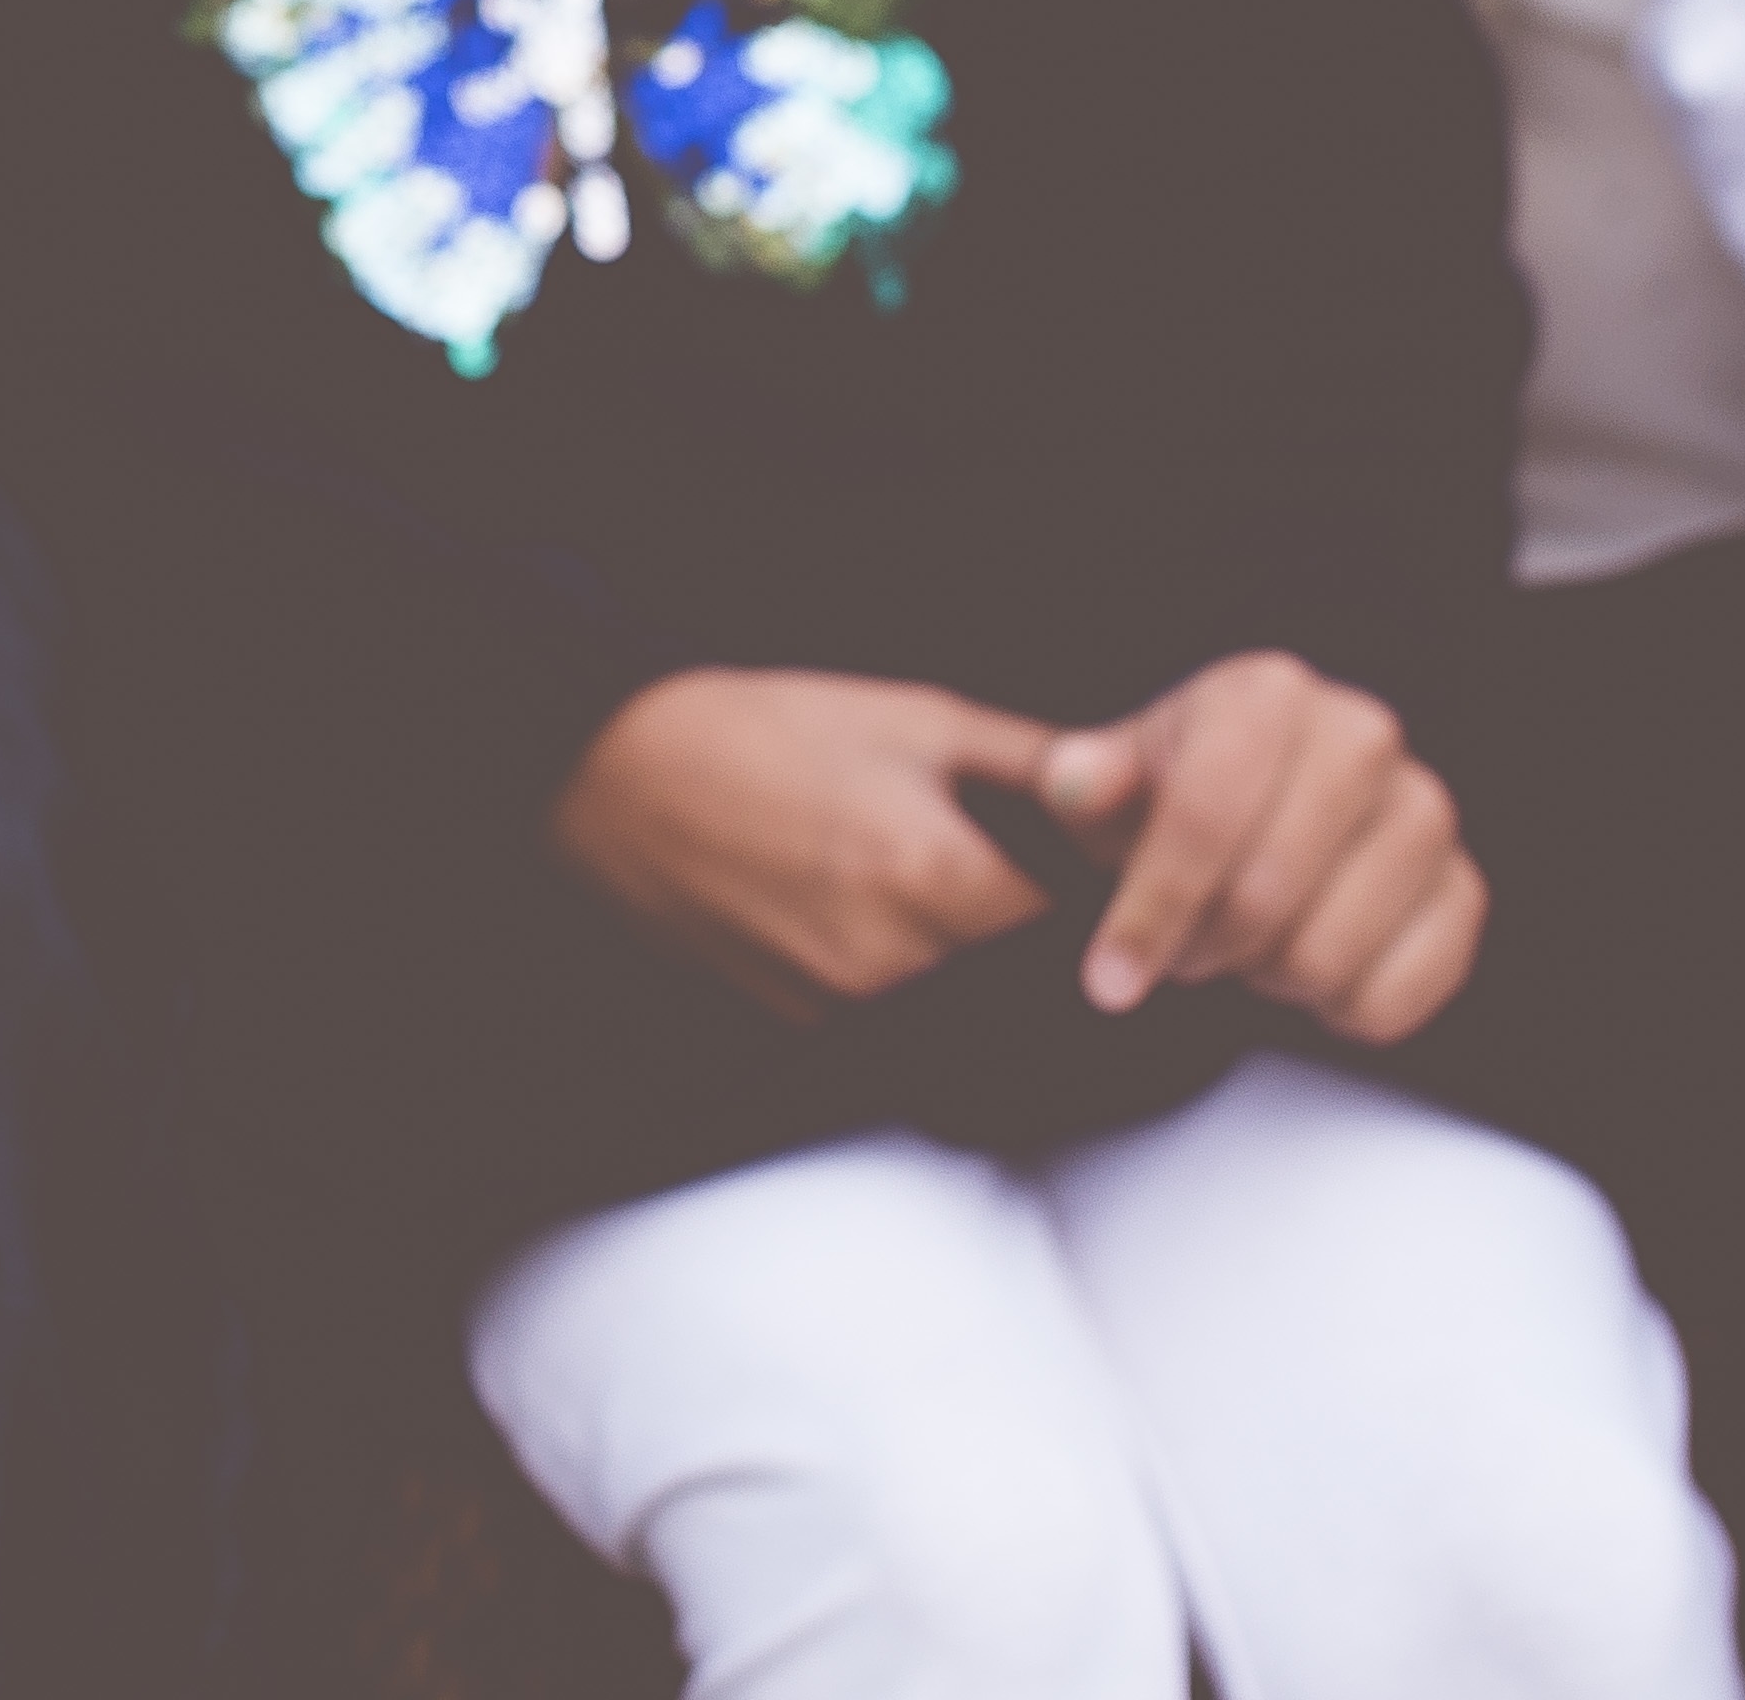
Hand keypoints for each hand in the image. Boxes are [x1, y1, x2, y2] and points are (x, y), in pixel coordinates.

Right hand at [550, 669, 1066, 1023]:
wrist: (615, 776)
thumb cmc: (763, 730)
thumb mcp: (913, 716)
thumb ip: (1035, 760)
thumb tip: (1129, 783)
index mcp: (938, 877)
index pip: (1080, 925)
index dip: (1100, 893)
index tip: (1090, 863)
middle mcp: (898, 964)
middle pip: (1025, 976)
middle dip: (1036, 931)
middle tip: (1010, 870)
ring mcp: (844, 1008)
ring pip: (962, 1005)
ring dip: (970, 959)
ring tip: (926, 881)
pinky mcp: (802, 1028)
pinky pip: (893, 1017)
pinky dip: (906, 976)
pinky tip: (868, 908)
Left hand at [1035, 650, 1483, 1043]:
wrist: (1252, 818)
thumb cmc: (1173, 797)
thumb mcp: (1109, 784)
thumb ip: (1084, 782)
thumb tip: (1076, 782)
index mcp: (1267, 694)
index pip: (1205, 814)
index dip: (1151, 908)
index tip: (1108, 979)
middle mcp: (1363, 735)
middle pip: (1265, 892)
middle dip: (1205, 944)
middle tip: (1186, 947)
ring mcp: (1425, 813)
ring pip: (1326, 954)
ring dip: (1268, 975)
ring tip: (1248, 943)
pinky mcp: (1462, 893)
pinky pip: (1394, 997)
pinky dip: (1336, 1010)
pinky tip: (1309, 967)